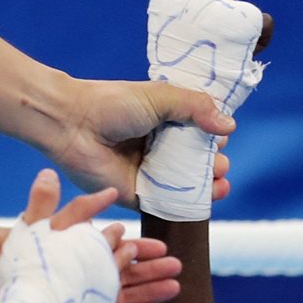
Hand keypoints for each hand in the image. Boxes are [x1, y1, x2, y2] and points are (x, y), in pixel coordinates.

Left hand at [20, 170, 180, 302]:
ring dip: (151, 290)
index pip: (117, 248)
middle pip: (128, 273)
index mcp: (83, 255)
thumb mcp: (32, 231)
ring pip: (127, 295)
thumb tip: (48, 173)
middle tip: (177, 266)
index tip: (161, 245)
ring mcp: (90, 301)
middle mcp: (90, 278)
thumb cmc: (20, 264)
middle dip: (153, 269)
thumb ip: (44, 205)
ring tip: (174, 288)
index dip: (141, 247)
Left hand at [44, 79, 233, 209]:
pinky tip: (209, 198)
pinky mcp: (143, 197)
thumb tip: (230, 125)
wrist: (72, 125)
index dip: (215, 137)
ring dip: (213, 185)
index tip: (218, 136)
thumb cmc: (112, 105)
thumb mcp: (160, 96)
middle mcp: (162, 150)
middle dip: (217, 164)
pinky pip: (173, 205)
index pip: (202, 134)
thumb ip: (196, 106)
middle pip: (202, 163)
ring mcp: (154, 175)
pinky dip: (193, 204)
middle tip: (216, 163)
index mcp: (166, 124)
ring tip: (218, 180)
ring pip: (193, 186)